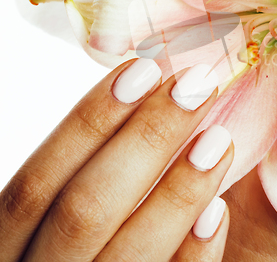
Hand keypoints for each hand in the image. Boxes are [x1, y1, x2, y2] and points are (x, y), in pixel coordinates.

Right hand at [0, 59, 233, 261]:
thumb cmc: (67, 250)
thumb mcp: (52, 219)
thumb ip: (83, 176)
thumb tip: (144, 97)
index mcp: (9, 245)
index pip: (38, 182)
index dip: (90, 121)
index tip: (145, 70)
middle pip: (85, 208)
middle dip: (146, 139)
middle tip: (196, 84)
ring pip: (128, 253)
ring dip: (177, 192)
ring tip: (218, 138)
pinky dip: (191, 256)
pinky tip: (217, 212)